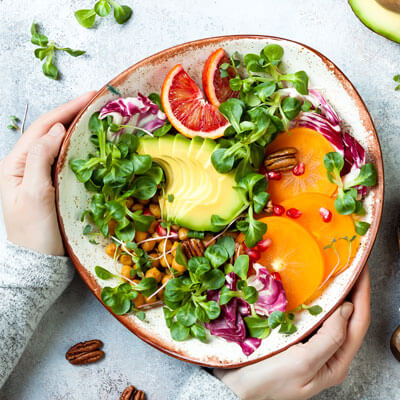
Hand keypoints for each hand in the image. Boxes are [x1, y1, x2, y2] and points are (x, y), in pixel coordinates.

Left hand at [0, 92, 95, 255]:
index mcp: (15, 164)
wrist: (39, 261)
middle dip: (74, 113)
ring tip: (98, 116)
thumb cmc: (35, 233)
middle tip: (98, 101)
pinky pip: (67, 158)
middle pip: (51, 130)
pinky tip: (93, 142)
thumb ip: (40, 159)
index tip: (90, 96)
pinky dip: (80, 147)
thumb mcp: (34, 195)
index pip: (42, 127)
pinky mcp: (53, 183)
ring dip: (78, 127)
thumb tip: (56, 130)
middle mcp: (26, 164)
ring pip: (60, 143)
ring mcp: (40, 173)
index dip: (66, 109)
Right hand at [215, 266, 369, 399]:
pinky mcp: (296, 338)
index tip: (362, 270)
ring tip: (336, 272)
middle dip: (352, 291)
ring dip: (335, 294)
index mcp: (335, 363)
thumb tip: (347, 309)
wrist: (235, 386)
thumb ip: (330, 338)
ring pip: (331, 316)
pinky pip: (313, 316)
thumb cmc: (268, 379)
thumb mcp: (303, 362)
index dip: (363, 294)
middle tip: (351, 265)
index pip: (358, 323)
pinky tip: (312, 288)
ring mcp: (311, 346)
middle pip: (348, 318)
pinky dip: (317, 300)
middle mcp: (327, 354)